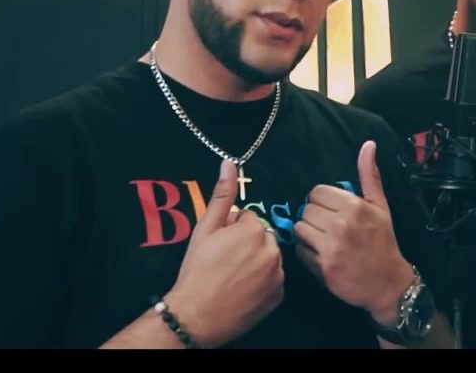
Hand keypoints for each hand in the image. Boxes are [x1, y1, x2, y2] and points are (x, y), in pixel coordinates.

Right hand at [167, 160, 284, 347]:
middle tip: (225, 260)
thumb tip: (229, 162)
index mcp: (255, 230)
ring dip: (256, 261)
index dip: (231, 229)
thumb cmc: (197, 269)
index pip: (248, 219)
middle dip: (247, 243)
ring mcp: (278, 275)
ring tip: (233, 275)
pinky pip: (273, 280)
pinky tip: (243, 288)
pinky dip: (262, 282)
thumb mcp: (205, 229)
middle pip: (262, 237)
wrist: (196, 314)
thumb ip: (221, 195)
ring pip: (269, 258)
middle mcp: (272, 250)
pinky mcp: (278, 296)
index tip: (219, 244)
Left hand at [294, 141, 414, 326]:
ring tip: (323, 240)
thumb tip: (368, 144)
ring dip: (308, 234)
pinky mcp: (322, 268)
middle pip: (307, 210)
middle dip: (315, 217)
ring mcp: (331, 248)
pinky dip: (307, 253)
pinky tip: (322, 255)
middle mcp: (341, 225)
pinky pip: (300, 251)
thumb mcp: (380, 206)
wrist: (388, 283)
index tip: (332, 211)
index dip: (322, 201)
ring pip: (300, 228)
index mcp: (354, 207)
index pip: (317, 192)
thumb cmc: (383, 241)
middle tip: (329, 227)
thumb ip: (369, 175)